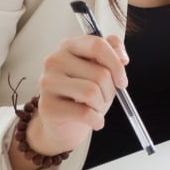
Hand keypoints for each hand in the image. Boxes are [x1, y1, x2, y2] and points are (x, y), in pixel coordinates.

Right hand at [31, 34, 129, 155]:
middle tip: (105, 98)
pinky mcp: (47, 106)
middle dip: (110, 91)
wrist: (64, 124)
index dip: (115, 63)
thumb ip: (112, 55)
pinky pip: (84, 113)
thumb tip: (122, 57)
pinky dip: (97, 120)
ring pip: (92, 92)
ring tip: (96, 109)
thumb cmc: (83, 94)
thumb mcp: (100, 71)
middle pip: (99, 73)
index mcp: (69, 46)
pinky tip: (94, 121)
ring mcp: (48, 82)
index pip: (97, 45)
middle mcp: (55, 60)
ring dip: (102, 105)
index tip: (122, 80)